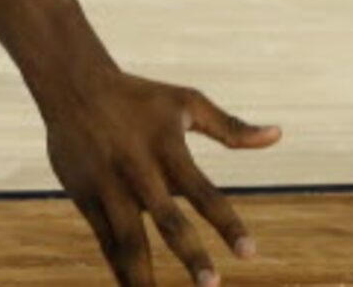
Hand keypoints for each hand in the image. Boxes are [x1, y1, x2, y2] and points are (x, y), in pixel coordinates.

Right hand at [43, 69, 275, 286]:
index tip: (250, 253)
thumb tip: (279, 134)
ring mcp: (109, 187)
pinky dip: (120, 269)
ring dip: (145, 277)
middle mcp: (138, 170)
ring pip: (129, 241)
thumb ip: (231, 128)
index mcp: (167, 147)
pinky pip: (106, 242)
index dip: (227, 224)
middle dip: (190, 255)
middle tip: (213, 286)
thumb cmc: (139, 96)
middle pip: (167, 221)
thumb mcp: (187, 103)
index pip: (204, 192)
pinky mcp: (85, 198)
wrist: (73, 86)